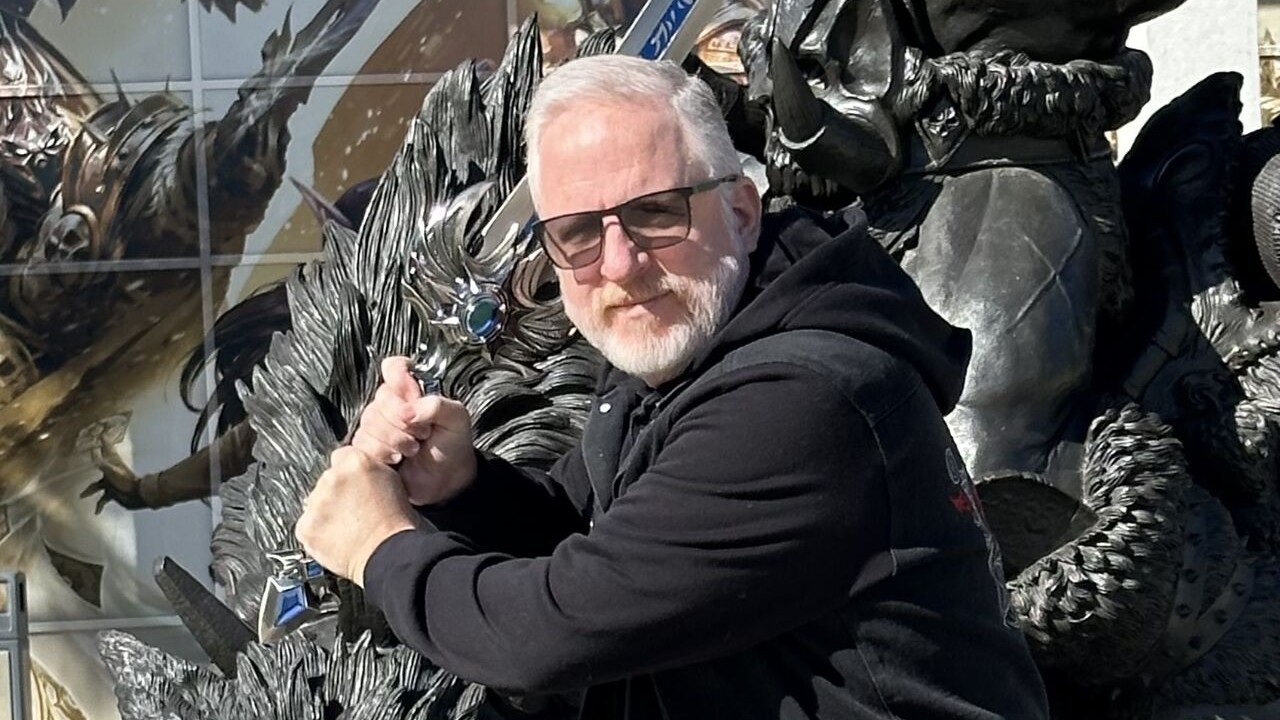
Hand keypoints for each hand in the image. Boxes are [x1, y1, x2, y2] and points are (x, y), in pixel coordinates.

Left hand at [295, 446, 419, 585]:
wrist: (391, 555)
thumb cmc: (399, 525)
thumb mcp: (395, 483)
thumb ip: (372, 471)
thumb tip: (362, 476)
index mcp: (357, 462)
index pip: (342, 457)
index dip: (351, 474)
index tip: (355, 486)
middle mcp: (333, 478)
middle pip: (327, 480)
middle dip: (338, 494)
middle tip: (356, 512)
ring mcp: (317, 503)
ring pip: (315, 503)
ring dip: (327, 513)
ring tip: (350, 529)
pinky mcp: (306, 526)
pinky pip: (307, 526)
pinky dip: (318, 533)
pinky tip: (339, 539)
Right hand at [351, 356, 477, 504]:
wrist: (446, 482)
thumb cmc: (452, 446)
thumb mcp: (456, 419)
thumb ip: (436, 405)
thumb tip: (406, 411)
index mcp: (412, 390)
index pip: (393, 367)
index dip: (400, 381)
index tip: (414, 398)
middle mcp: (390, 405)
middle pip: (381, 400)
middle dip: (403, 421)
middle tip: (423, 434)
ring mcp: (376, 426)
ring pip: (369, 423)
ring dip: (394, 440)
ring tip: (413, 449)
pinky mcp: (367, 448)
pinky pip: (361, 443)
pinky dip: (381, 453)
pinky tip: (396, 460)